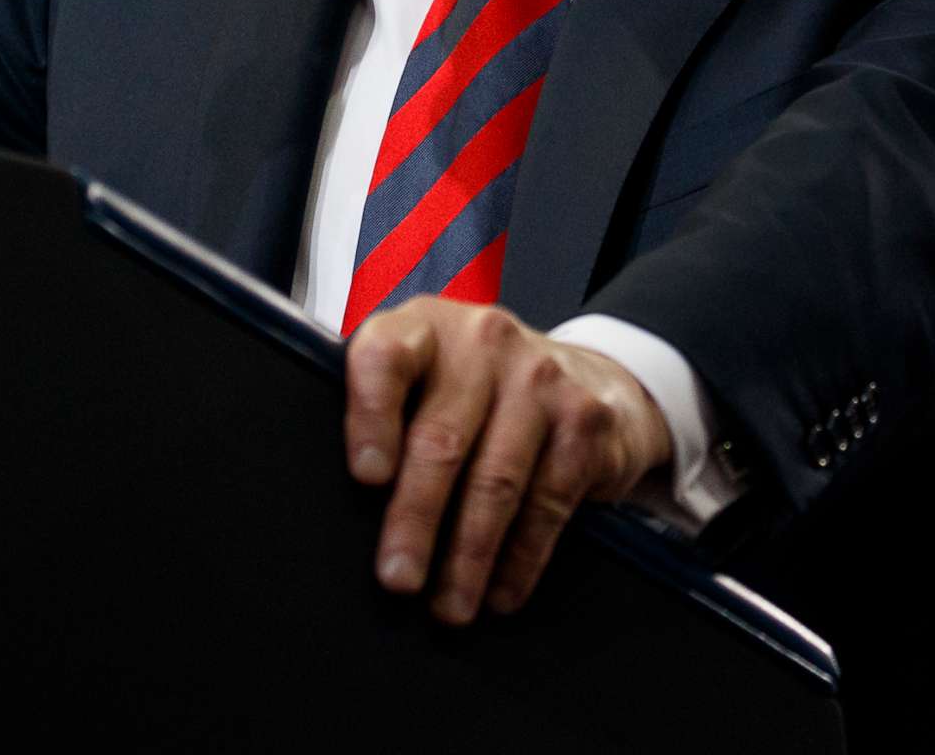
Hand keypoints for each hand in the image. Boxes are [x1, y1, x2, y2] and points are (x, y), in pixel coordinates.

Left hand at [344, 297, 671, 623]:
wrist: (592, 379)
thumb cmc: (480, 391)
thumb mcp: (430, 377)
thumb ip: (387, 413)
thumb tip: (343, 511)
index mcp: (424, 327)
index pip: (385, 357)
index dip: (371, 416)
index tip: (366, 477)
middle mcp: (483, 340)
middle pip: (441, 438)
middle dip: (415, 519)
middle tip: (398, 578)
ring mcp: (541, 377)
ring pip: (497, 480)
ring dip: (469, 555)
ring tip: (449, 606)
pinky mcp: (585, 421)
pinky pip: (547, 502)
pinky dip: (521, 558)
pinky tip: (501, 592)